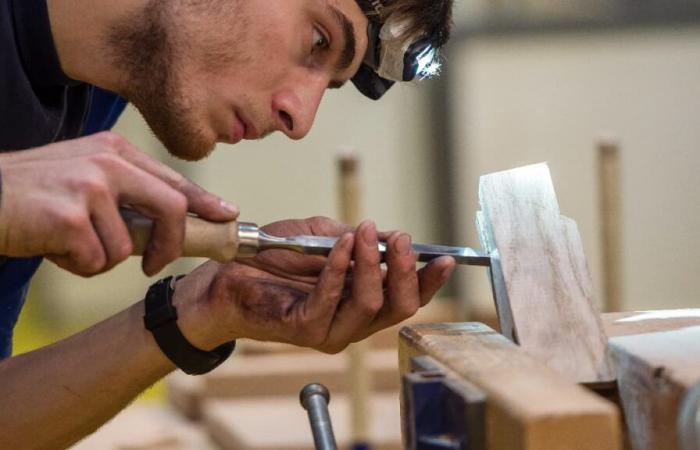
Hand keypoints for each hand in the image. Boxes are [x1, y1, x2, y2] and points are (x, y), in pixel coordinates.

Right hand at [0, 132, 237, 275]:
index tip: (227, 216)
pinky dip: (76, 265)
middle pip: (170, 208)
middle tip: (154, 265)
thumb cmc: (30, 193)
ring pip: (125, 247)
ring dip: (97, 258)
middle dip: (169, 245)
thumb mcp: (81, 175)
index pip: (172, 179)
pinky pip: (96, 261)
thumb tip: (161, 227)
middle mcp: (107, 162)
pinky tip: (51, 246)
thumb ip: (122, 191)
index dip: (204, 202)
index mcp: (114, 150)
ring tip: (65, 241)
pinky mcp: (72, 217)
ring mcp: (90, 187)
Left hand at [174, 217, 455, 353]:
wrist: (228, 271)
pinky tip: (341, 245)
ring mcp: (330, 329)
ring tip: (365, 234)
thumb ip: (356, 240)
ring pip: (369, 304)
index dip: (428, 280)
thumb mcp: (322, 237)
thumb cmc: (274, 256)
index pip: (405, 297)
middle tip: (402, 239)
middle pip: (398, 307)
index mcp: (361, 300)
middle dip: (406, 271)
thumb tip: (390, 237)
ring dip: (372, 264)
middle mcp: (351, 321)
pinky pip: (332, 299)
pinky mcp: (305, 328)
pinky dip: (339, 268)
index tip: (443, 258)